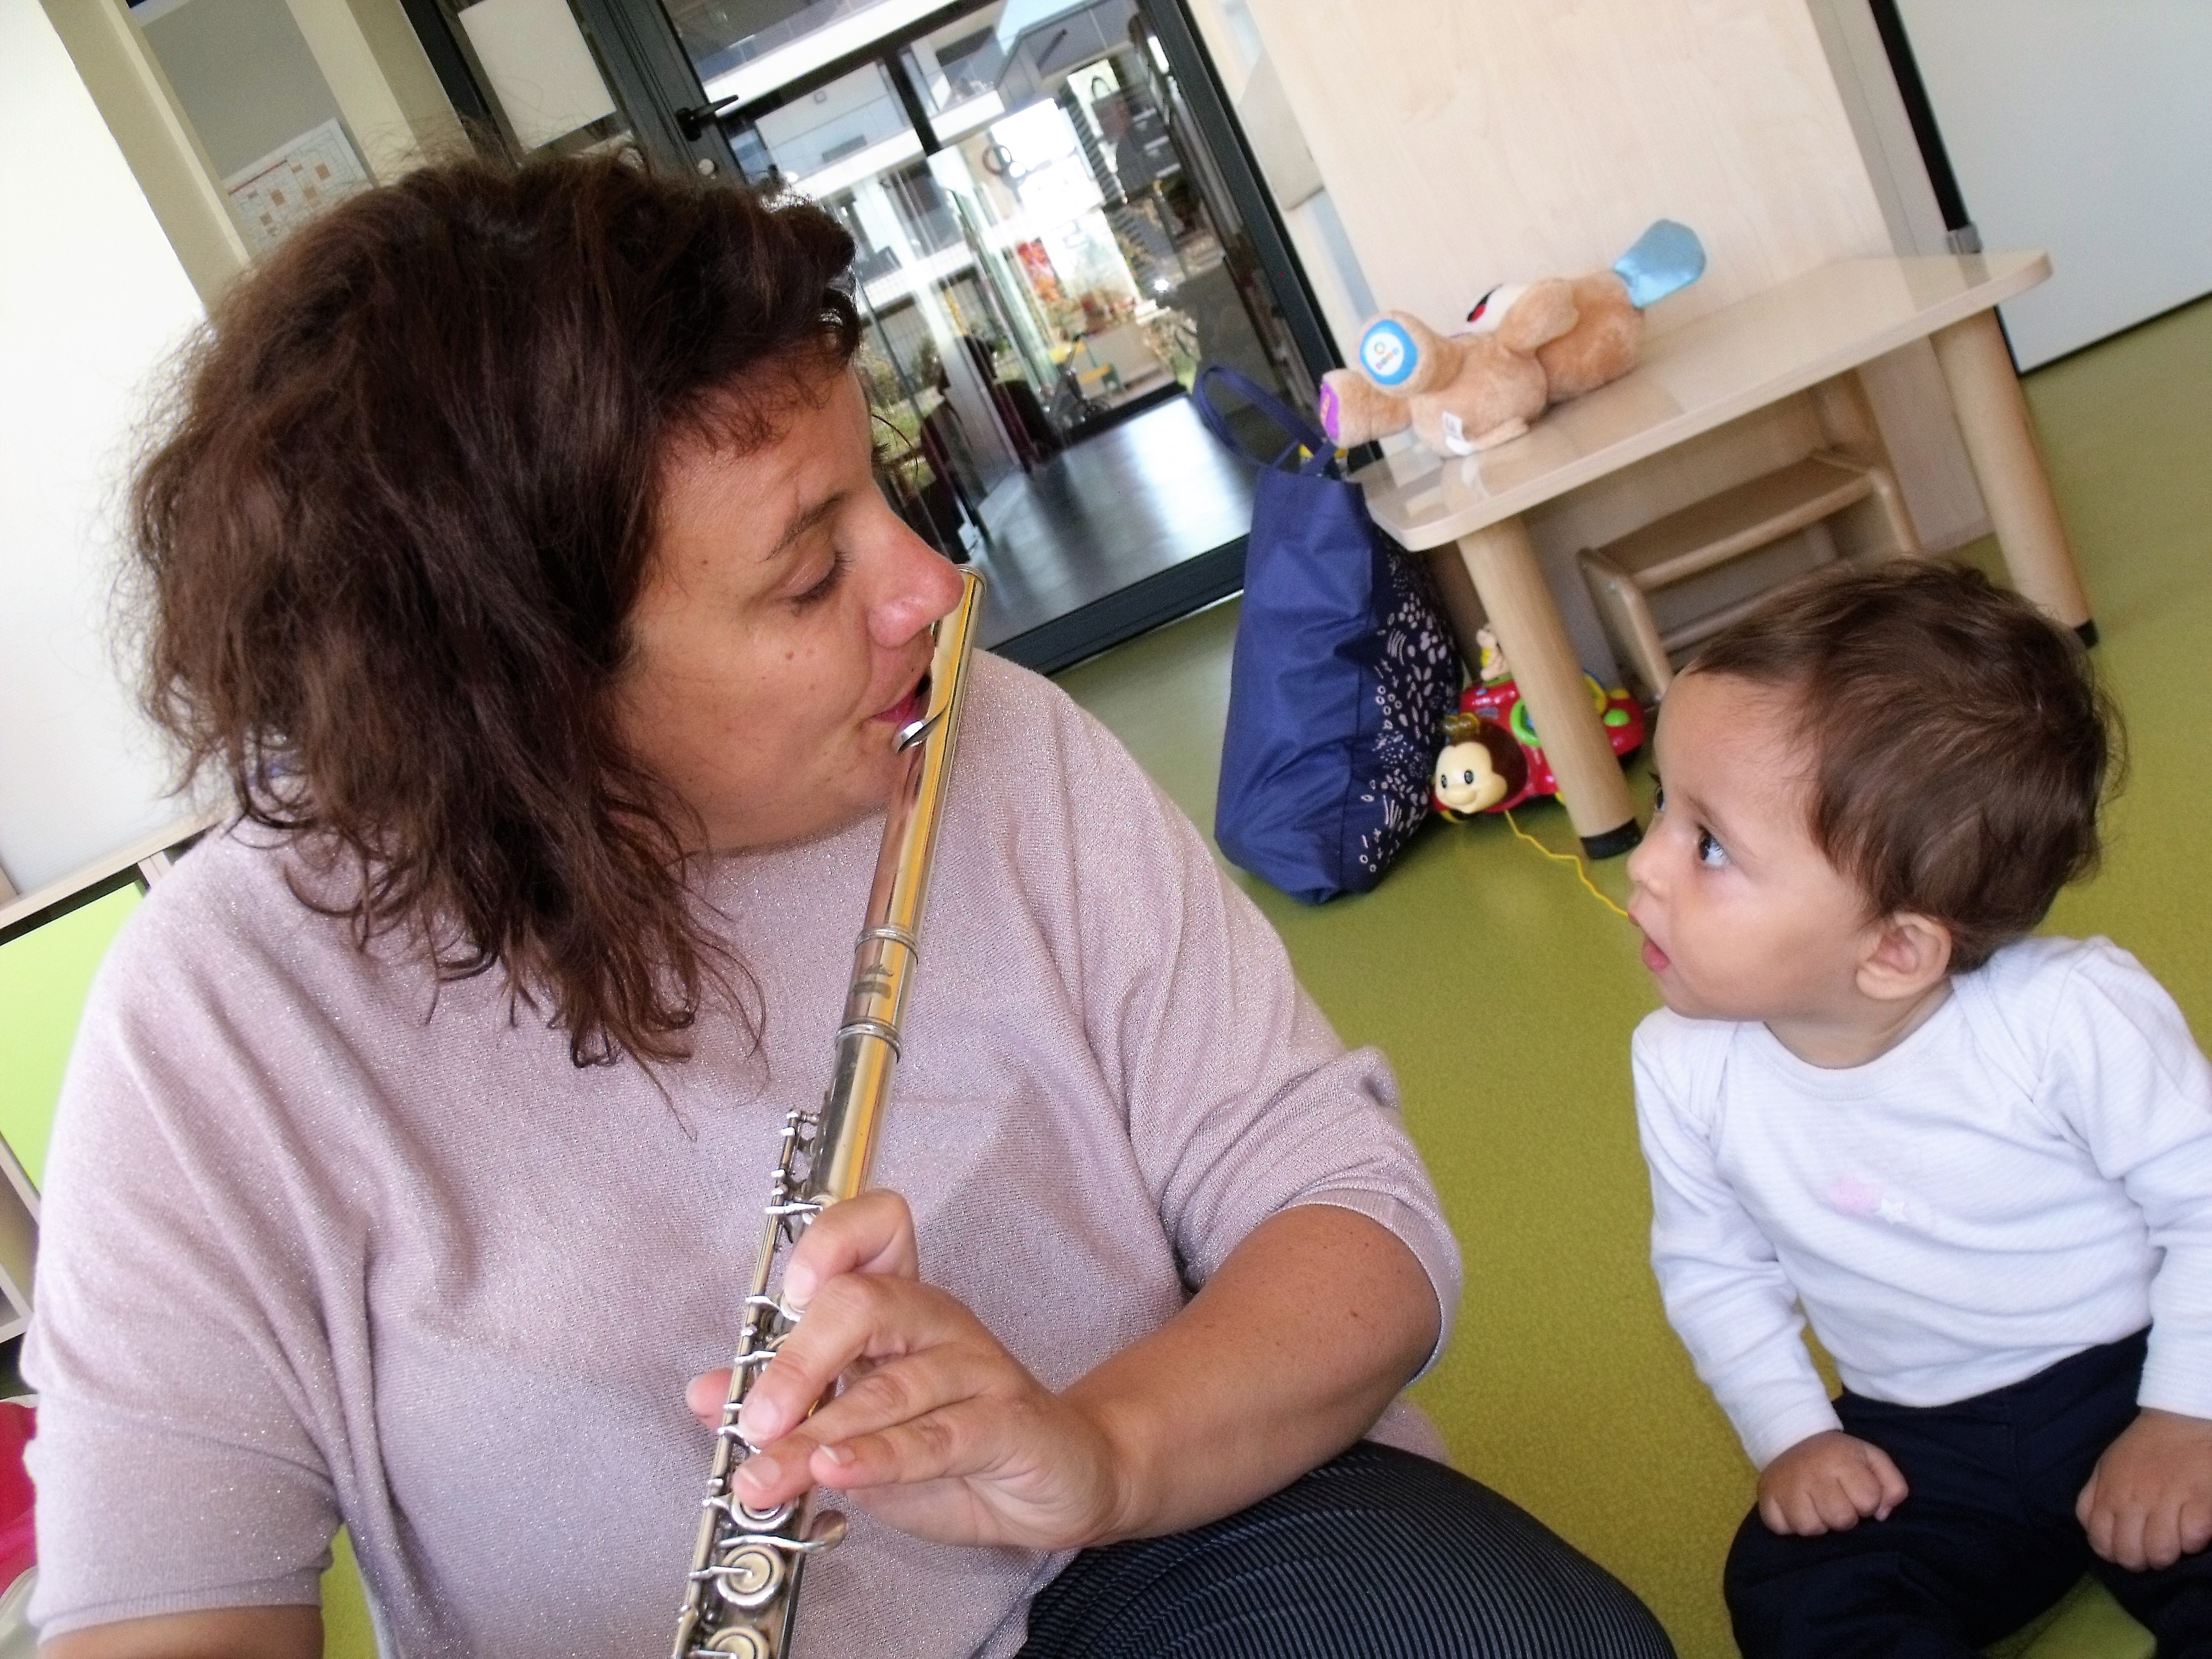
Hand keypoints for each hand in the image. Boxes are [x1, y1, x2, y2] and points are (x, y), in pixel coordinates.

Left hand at [686, 1190, 1126, 1551]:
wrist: (1056, 1483)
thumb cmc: (953, 1446)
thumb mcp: (855, 1426)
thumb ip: (785, 1407)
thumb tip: (703, 1394)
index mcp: (901, 1303)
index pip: (879, 1225)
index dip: (832, 1240)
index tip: (788, 1288)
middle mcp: (938, 1322)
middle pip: (866, 1303)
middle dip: (797, 1362)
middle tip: (754, 1419)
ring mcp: (977, 1369)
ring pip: (890, 1387)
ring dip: (819, 1435)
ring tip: (767, 1475)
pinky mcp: (1008, 1424)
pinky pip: (938, 1435)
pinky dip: (880, 1456)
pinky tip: (836, 1472)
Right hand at [1757, 1430, 1908, 1535]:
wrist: (1792, 1437)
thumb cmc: (1839, 1456)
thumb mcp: (1872, 1459)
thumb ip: (1893, 1485)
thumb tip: (1881, 1514)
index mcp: (1841, 1459)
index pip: (1868, 1501)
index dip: (1867, 1502)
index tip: (1857, 1492)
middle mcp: (1812, 1471)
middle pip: (1840, 1520)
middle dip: (1844, 1516)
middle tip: (1836, 1501)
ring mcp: (1785, 1485)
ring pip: (1810, 1528)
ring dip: (1817, 1523)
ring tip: (1816, 1506)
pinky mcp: (1765, 1497)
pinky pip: (1781, 1527)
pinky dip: (1789, 1524)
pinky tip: (1796, 1508)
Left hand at [2077, 1408, 2211, 1570]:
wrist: (2182, 1417)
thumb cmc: (2144, 1447)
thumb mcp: (2106, 1467)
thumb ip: (2093, 1499)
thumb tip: (2092, 1532)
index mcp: (2109, 1493)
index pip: (2102, 1544)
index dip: (2116, 1555)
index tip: (2131, 1548)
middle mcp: (2134, 1499)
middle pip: (2132, 1555)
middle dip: (2144, 1560)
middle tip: (2156, 1549)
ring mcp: (2168, 1499)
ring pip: (2162, 1553)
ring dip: (2172, 1554)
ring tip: (2177, 1540)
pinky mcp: (2201, 1499)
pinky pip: (2193, 1538)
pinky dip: (2195, 1540)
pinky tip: (2195, 1528)